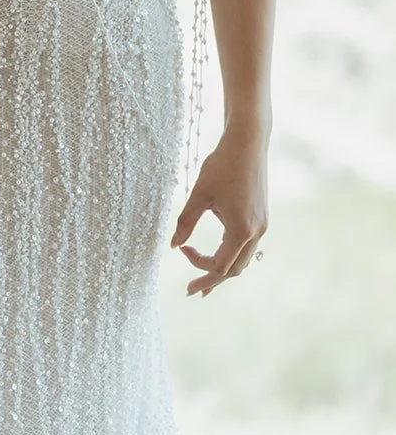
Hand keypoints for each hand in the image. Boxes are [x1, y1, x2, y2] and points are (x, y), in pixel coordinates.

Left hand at [171, 124, 268, 295]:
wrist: (247, 143)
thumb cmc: (221, 166)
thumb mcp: (199, 194)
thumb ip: (185, 222)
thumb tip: (172, 246)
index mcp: (241, 230)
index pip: (220, 265)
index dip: (198, 264)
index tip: (182, 250)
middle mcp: (256, 233)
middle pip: (234, 270)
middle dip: (212, 280)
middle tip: (192, 291)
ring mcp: (262, 226)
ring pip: (243, 259)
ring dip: (224, 270)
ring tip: (204, 280)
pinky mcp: (262, 218)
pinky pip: (247, 246)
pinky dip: (232, 255)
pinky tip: (220, 254)